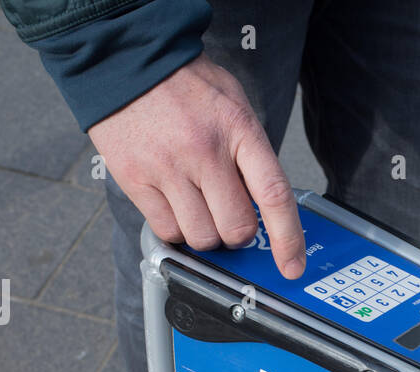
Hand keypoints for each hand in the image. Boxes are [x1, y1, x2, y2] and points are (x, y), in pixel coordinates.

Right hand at [89, 53, 305, 278]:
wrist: (128, 58)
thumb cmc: (185, 84)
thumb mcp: (234, 104)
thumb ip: (251, 152)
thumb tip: (264, 205)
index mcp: (238, 130)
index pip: (274, 195)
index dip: (287, 239)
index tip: (292, 265)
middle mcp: (204, 151)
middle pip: (236, 229)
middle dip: (238, 234)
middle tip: (230, 217)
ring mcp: (167, 168)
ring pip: (201, 238)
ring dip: (206, 233)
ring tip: (199, 205)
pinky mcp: (136, 180)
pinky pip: (167, 231)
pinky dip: (176, 230)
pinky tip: (175, 206)